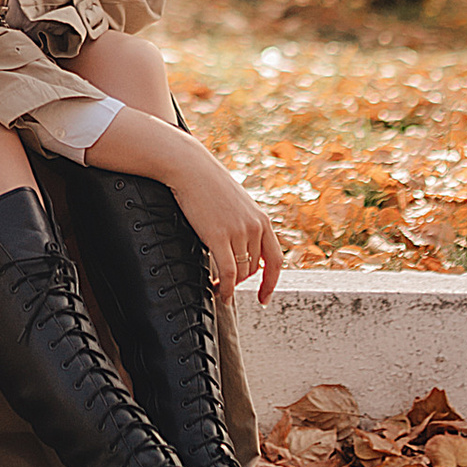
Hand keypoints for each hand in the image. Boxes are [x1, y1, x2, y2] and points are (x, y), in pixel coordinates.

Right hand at [166, 141, 289, 300]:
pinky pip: (228, 273)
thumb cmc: (209, 185)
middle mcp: (255, 227)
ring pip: (241, 273)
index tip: (264, 298)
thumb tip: (243, 250)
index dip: (271, 283)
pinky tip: (218, 292)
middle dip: (241, 281)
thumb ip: (245, 226)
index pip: (275, 260)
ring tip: (218, 290)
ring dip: (230, 286)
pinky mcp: (218, 236)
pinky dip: (225, 289)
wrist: (191, 168)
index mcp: (262, 220)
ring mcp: (238, 232)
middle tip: (226, 287)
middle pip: (254, 269)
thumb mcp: (237, 205)